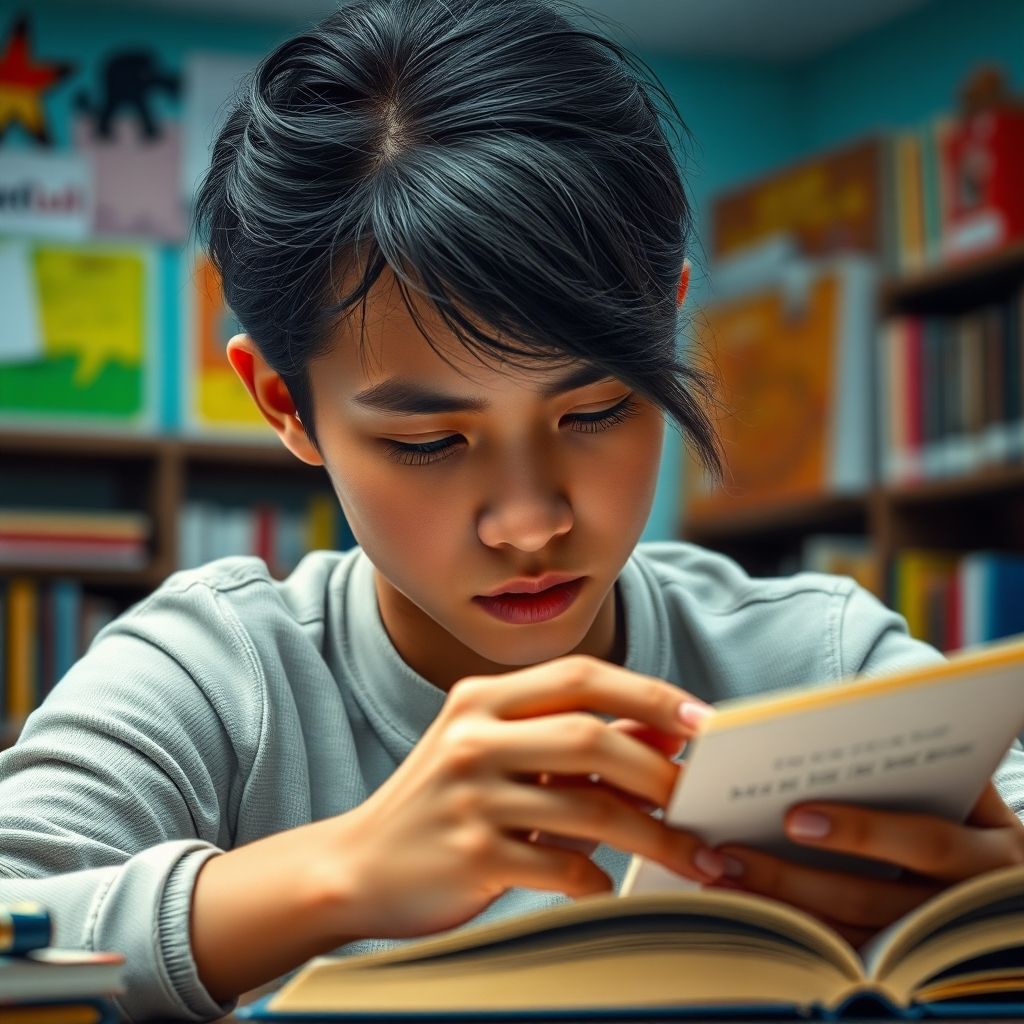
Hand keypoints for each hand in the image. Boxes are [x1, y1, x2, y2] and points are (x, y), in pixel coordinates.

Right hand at [316, 655, 718, 941]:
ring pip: (587, 807)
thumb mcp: (501, 755)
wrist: (357, 867)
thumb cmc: (445, 804)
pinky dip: (597, 878)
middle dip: (661, 770)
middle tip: (705, 799)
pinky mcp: (470, 854)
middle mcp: (473, 736)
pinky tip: (606, 885)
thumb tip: (665, 731)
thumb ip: (576, 738)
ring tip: (694, 855)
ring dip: (654, 835)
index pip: (582, 676)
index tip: (706, 722)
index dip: (651, 694)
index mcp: (482, 698)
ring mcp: (469, 795)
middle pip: (590, 736)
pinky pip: (560, 865)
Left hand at [705, 782, 1023, 947]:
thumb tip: (823, 731)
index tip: (794, 819)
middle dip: (798, 876)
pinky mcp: (905, 963)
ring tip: (724, 873)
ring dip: (783, 904)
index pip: (925, 840)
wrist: (1002, 873)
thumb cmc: (964, 805)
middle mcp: (971, 902)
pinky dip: (796, 928)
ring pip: (852, 932)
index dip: (861, 832)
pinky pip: (845, 951)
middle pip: (875, 897)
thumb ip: (910, 765)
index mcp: (992, 846)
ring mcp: (936, 941)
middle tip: (733, 853)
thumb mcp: (962, 783)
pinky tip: (748, 903)